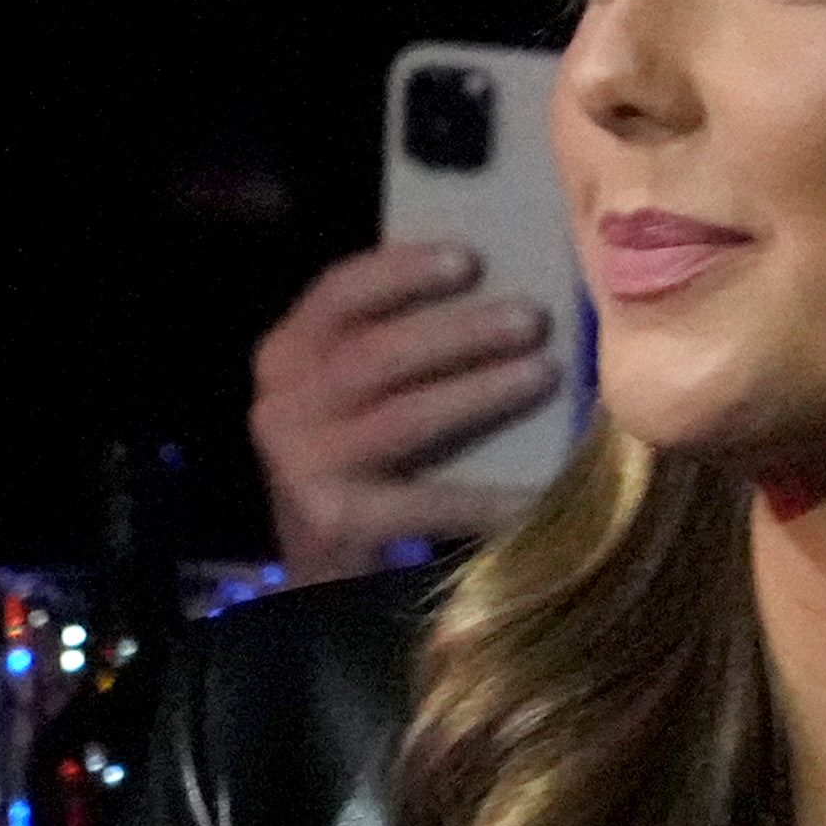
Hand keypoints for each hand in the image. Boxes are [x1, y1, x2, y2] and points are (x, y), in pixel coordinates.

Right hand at [249, 244, 555, 581]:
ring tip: (544, 373)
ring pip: (403, 418)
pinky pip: (427, 501)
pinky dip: (487, 497)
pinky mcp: (335, 523)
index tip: (472, 258)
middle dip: (459, 332)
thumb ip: (394, 339)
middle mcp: (281, 406)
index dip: (403, 270)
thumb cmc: (360, 458)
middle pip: (375, 354)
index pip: (338, 293)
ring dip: (480, 393)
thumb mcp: (353, 391)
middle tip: (532, 318)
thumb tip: (499, 287)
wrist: (319, 566)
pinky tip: (539, 491)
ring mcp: (302, 467)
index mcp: (285, 355)